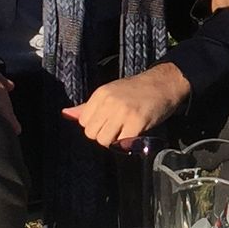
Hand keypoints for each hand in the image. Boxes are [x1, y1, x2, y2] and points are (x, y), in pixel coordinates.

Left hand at [65, 61, 190, 148]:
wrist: (163, 83)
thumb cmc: (135, 90)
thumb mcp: (109, 93)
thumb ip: (87, 107)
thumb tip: (65, 114)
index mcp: (101, 94)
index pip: (84, 122)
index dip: (95, 126)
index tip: (107, 122)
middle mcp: (109, 102)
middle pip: (92, 133)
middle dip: (103, 135)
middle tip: (117, 128)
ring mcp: (123, 112)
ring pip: (104, 140)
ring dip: (114, 141)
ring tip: (124, 131)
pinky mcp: (137, 122)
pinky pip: (122, 143)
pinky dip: (127, 143)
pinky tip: (134, 133)